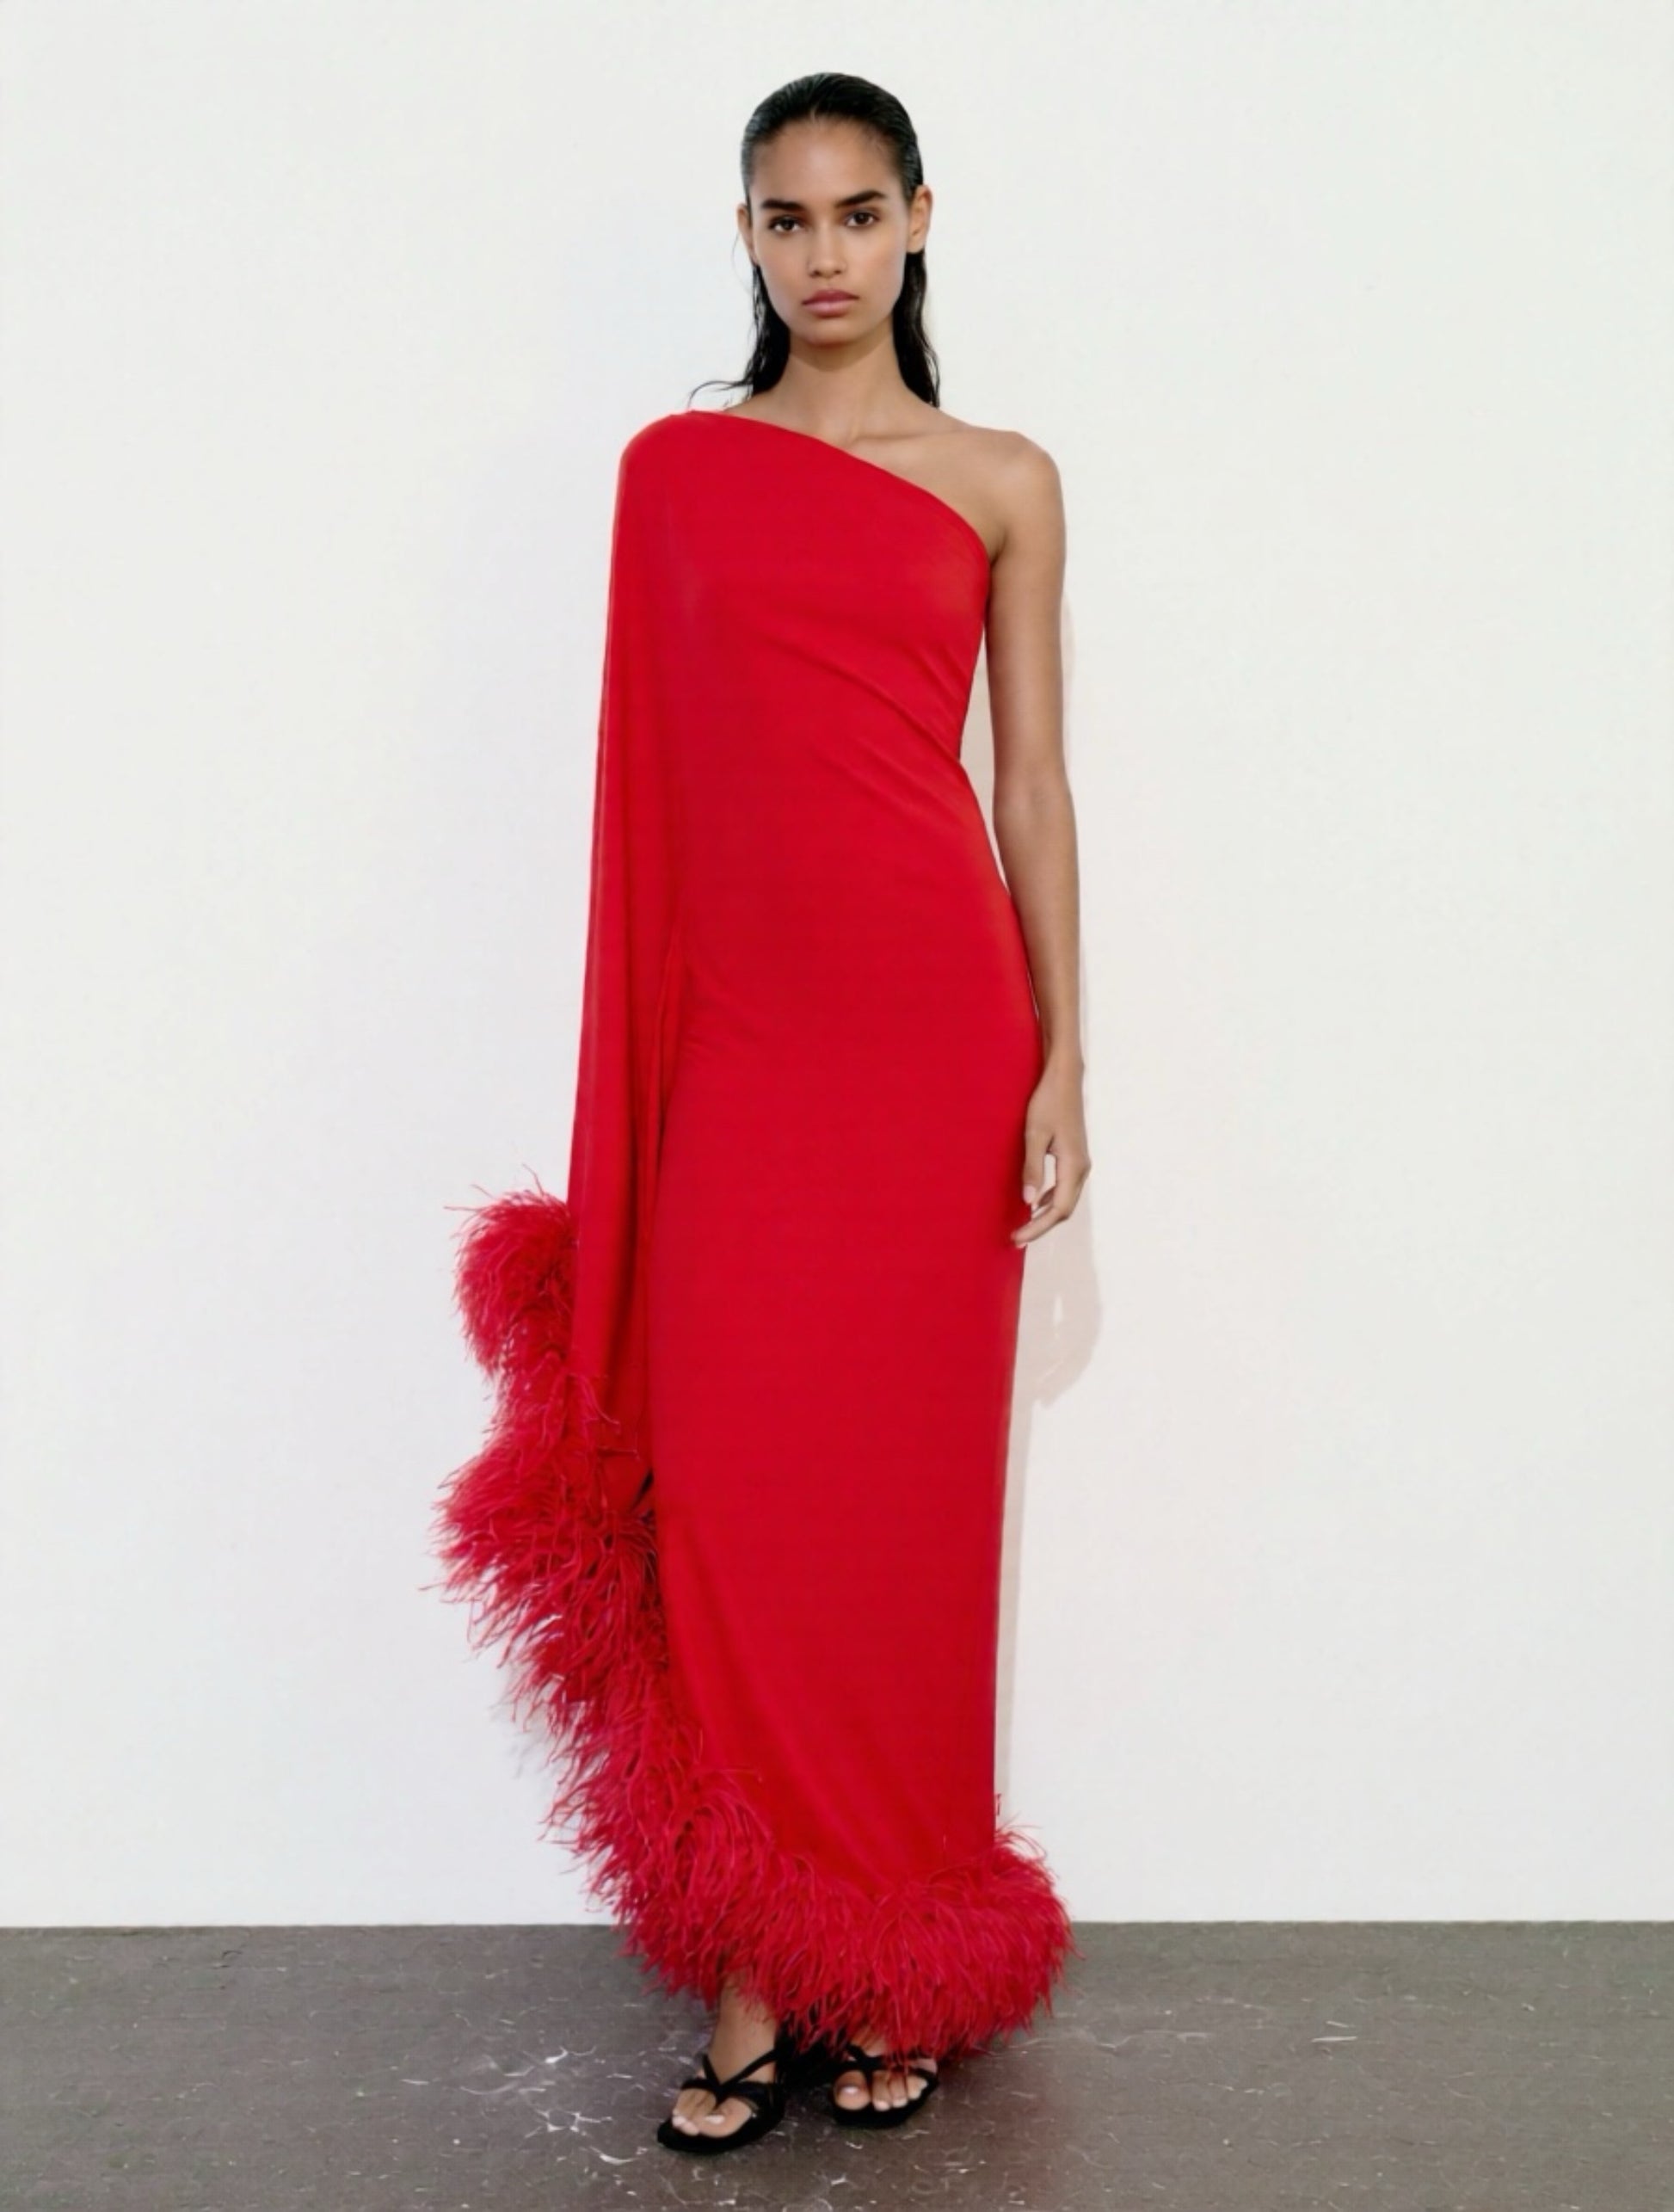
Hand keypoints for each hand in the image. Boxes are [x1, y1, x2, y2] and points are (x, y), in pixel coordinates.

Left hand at [1012, 1058, 1089, 1245]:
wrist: (1064, 1079)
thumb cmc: (1048, 1102)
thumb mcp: (1034, 1135)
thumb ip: (1032, 1169)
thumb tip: (1027, 1202)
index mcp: (1073, 1165)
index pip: (1057, 1209)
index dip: (1038, 1226)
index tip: (1018, 1237)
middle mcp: (1082, 1168)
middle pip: (1064, 1209)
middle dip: (1041, 1226)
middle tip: (1017, 1238)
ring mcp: (1080, 1163)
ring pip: (1066, 1200)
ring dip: (1046, 1215)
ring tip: (1024, 1226)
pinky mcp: (1075, 1157)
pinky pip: (1065, 1188)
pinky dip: (1050, 1200)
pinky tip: (1034, 1202)